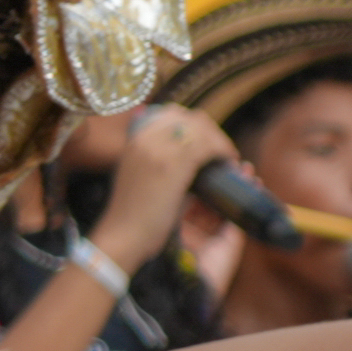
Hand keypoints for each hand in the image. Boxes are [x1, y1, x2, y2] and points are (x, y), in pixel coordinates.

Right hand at [92, 103, 232, 273]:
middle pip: (188, 117)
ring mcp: (158, 148)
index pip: (171, 114)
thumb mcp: (137, 175)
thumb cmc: (130, 214)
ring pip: (201, 129)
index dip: (194, 124)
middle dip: (210, 130)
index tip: (206, 141)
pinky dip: (223, 151)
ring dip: (220, 140)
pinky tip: (229, 163)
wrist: (122, 236)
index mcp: (134, 138)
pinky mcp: (174, 165)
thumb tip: (178, 149)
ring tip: (227, 157)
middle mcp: (145, 137)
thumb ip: (151, 157)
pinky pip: (207, 146)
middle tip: (221, 149)